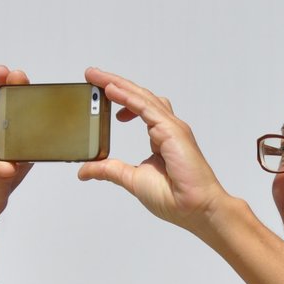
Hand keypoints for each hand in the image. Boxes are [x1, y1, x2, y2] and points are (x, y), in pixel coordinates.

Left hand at [76, 67, 229, 235]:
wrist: (196, 209)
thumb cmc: (176, 198)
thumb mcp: (132, 180)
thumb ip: (110, 170)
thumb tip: (86, 171)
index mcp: (160, 137)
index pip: (138, 108)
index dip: (121, 97)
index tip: (101, 92)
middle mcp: (167, 128)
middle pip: (139, 97)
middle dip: (115, 83)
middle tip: (93, 74)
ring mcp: (171, 128)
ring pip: (142, 98)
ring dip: (119, 85)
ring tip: (97, 77)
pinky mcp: (172, 131)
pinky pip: (146, 108)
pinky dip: (128, 98)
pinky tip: (111, 90)